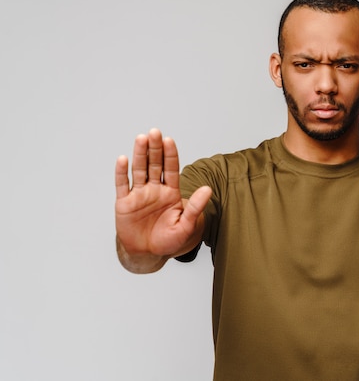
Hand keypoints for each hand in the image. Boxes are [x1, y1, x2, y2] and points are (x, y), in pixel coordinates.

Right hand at [115, 129, 211, 271]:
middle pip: (154, 164)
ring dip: (139, 154)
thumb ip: (195, 207)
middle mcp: (155, 189)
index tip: (169, 140)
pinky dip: (121, 172)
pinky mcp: (124, 203)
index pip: (171, 169)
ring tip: (141, 138)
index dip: (170, 154)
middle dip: (155, 148)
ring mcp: (139, 194)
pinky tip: (123, 159)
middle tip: (154, 132)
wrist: (148, 254)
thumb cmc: (169, 240)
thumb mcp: (186, 226)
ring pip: (139, 170)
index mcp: (170, 192)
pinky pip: (122, 185)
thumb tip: (208, 189)